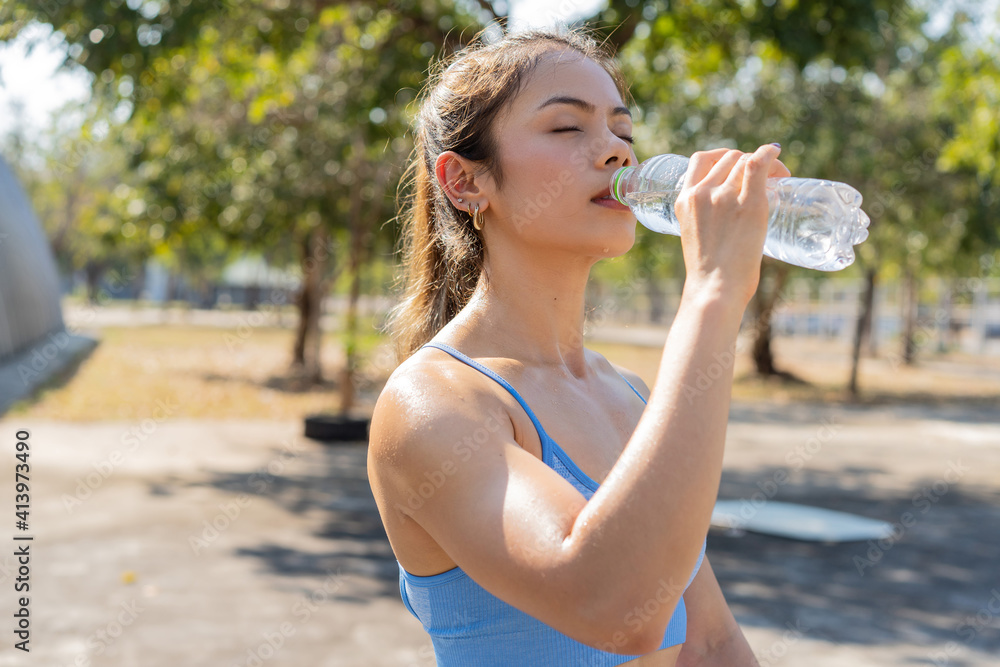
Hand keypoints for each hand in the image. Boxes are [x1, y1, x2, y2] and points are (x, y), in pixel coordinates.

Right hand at [674, 145, 789, 307]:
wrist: (715, 288)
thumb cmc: (710, 274)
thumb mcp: (696, 238)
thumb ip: (707, 222)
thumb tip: (730, 224)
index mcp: (684, 200)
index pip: (700, 160)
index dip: (721, 157)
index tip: (735, 168)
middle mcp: (702, 193)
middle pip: (728, 158)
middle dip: (747, 161)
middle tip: (765, 178)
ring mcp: (724, 197)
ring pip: (745, 161)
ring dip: (764, 162)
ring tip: (778, 177)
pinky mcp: (749, 203)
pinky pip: (758, 164)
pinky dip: (770, 154)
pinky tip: (777, 153)